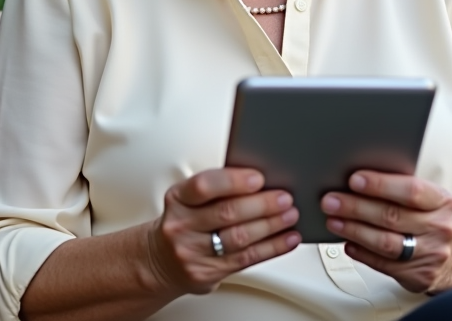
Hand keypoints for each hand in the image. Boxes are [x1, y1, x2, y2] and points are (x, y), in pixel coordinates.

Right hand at [148, 168, 300, 294]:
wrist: (160, 260)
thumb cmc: (184, 222)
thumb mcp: (188, 200)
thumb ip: (217, 189)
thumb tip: (262, 180)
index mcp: (178, 198)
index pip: (204, 186)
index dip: (234, 181)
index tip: (259, 178)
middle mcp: (181, 225)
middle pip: (227, 213)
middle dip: (262, 204)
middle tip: (285, 198)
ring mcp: (192, 252)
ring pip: (239, 238)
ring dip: (271, 226)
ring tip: (290, 216)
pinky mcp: (207, 273)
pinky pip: (246, 259)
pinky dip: (272, 248)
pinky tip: (287, 239)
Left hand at [321, 171, 451, 293]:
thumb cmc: (430, 220)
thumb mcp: (427, 199)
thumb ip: (400, 189)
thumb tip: (357, 180)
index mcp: (441, 201)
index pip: (410, 190)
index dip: (380, 184)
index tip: (354, 180)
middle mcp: (439, 227)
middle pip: (392, 216)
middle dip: (356, 207)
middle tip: (331, 201)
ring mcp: (431, 253)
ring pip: (386, 242)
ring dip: (355, 230)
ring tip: (334, 221)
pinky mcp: (419, 275)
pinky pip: (384, 264)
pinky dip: (362, 253)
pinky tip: (348, 243)